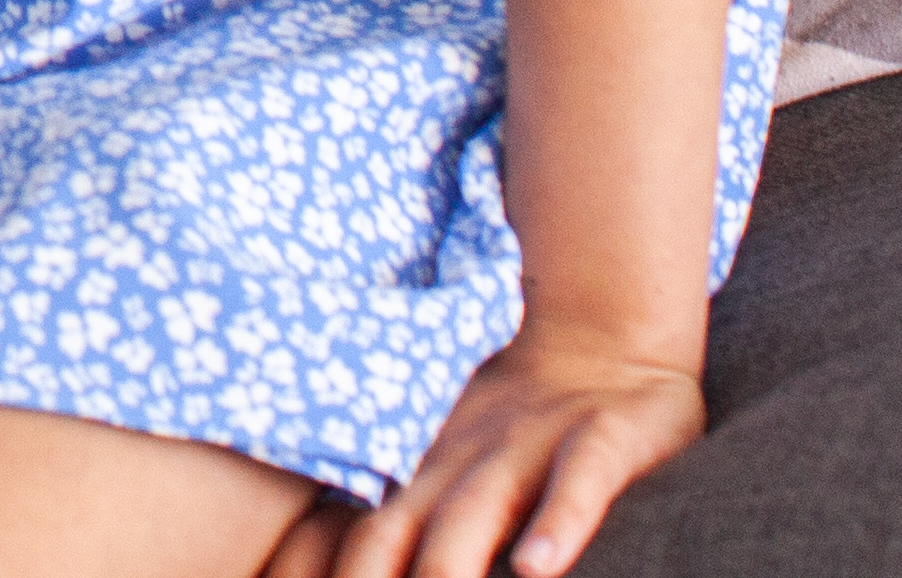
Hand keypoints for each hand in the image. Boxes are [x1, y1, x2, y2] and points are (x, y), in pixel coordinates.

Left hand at [332, 328, 706, 574]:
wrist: (597, 346)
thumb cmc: (508, 434)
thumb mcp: (444, 477)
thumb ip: (393, 529)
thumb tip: (325, 565)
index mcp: (406, 479)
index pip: (332, 535)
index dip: (303, 571)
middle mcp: (450, 466)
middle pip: (384, 535)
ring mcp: (520, 449)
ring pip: (470, 514)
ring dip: (444, 567)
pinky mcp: (598, 437)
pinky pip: (576, 483)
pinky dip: (557, 525)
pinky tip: (535, 567)